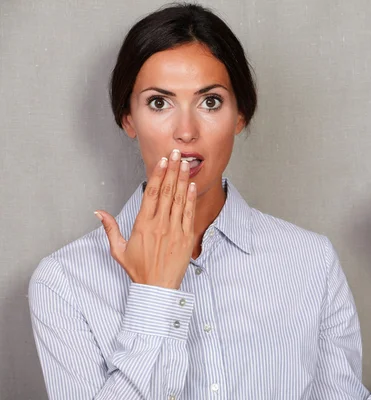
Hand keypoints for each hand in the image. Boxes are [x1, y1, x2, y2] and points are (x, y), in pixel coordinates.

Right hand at [94, 149, 196, 288]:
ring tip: (186, 163)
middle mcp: (160, 224)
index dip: (157, 175)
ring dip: (182, 179)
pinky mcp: (186, 237)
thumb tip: (98, 212)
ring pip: (179, 199)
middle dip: (172, 170)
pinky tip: (191, 185)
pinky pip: (189, 213)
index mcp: (143, 225)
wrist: (158, 288)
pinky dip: (191, 198)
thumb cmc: (139, 270)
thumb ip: (110, 228)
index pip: (151, 194)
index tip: (162, 161)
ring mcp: (175, 230)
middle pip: (167, 191)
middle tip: (177, 154)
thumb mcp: (118, 250)